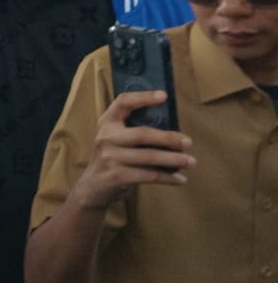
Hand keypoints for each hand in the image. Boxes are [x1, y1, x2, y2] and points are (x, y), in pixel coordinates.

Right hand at [70, 90, 193, 209]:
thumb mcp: (115, 139)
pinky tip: (180, 179)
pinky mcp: (116, 176)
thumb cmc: (112, 158)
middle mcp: (106, 138)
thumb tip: (173, 130)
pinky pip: (148, 175)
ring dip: (174, 160)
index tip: (164, 96)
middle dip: (169, 138)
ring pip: (149, 157)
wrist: (92, 187)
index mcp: (107, 124)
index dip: (142, 97)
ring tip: (191, 161)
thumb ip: (133, 130)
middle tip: (188, 142)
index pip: (122, 103)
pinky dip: (167, 178)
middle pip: (142, 134)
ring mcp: (110, 158)